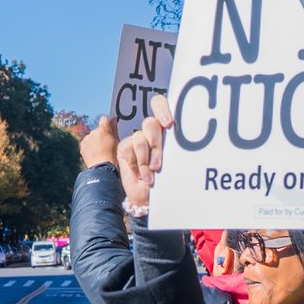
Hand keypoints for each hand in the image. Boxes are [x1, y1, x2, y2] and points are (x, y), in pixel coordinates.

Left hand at [80, 115, 118, 167]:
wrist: (102, 168)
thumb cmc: (112, 157)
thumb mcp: (117, 141)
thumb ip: (114, 129)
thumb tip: (113, 120)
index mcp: (103, 130)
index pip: (104, 119)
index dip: (107, 123)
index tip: (109, 128)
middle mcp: (93, 132)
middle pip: (98, 129)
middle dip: (101, 135)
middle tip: (107, 145)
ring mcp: (86, 139)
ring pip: (92, 136)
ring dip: (95, 141)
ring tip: (101, 151)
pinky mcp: (82, 145)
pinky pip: (87, 143)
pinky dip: (90, 147)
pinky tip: (95, 154)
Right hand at [117, 94, 172, 208]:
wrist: (149, 196)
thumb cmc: (166, 180)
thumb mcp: (174, 164)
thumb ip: (173, 148)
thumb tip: (178, 136)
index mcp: (167, 130)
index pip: (161, 107)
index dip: (162, 110)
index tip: (168, 125)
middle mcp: (151, 132)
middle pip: (151, 123)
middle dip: (155, 143)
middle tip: (158, 164)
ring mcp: (137, 139)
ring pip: (140, 138)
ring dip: (146, 159)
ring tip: (152, 174)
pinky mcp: (125, 147)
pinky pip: (129, 149)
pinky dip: (137, 164)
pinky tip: (141, 174)